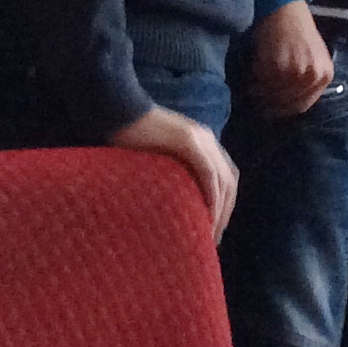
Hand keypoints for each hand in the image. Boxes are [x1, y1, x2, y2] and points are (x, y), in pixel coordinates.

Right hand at [111, 107, 239, 237]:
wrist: (118, 109)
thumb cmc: (129, 135)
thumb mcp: (156, 157)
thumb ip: (170, 172)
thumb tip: (171, 201)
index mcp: (202, 142)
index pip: (225, 176)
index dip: (225, 202)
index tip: (215, 226)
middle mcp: (207, 139)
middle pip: (229, 180)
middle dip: (226, 211)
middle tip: (214, 237)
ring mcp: (200, 138)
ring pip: (222, 179)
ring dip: (221, 209)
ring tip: (210, 233)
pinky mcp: (188, 140)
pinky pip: (208, 172)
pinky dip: (211, 194)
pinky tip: (207, 214)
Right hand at [250, 1, 334, 116]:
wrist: (285, 8)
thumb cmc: (298, 31)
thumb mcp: (314, 57)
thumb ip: (308, 79)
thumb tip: (290, 104)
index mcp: (325, 75)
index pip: (302, 105)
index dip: (285, 110)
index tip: (272, 111)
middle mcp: (312, 75)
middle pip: (286, 103)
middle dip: (270, 104)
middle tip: (257, 103)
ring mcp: (294, 71)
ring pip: (271, 94)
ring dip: (259, 93)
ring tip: (252, 88)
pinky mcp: (275, 65)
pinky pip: (260, 81)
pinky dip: (252, 79)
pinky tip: (251, 72)